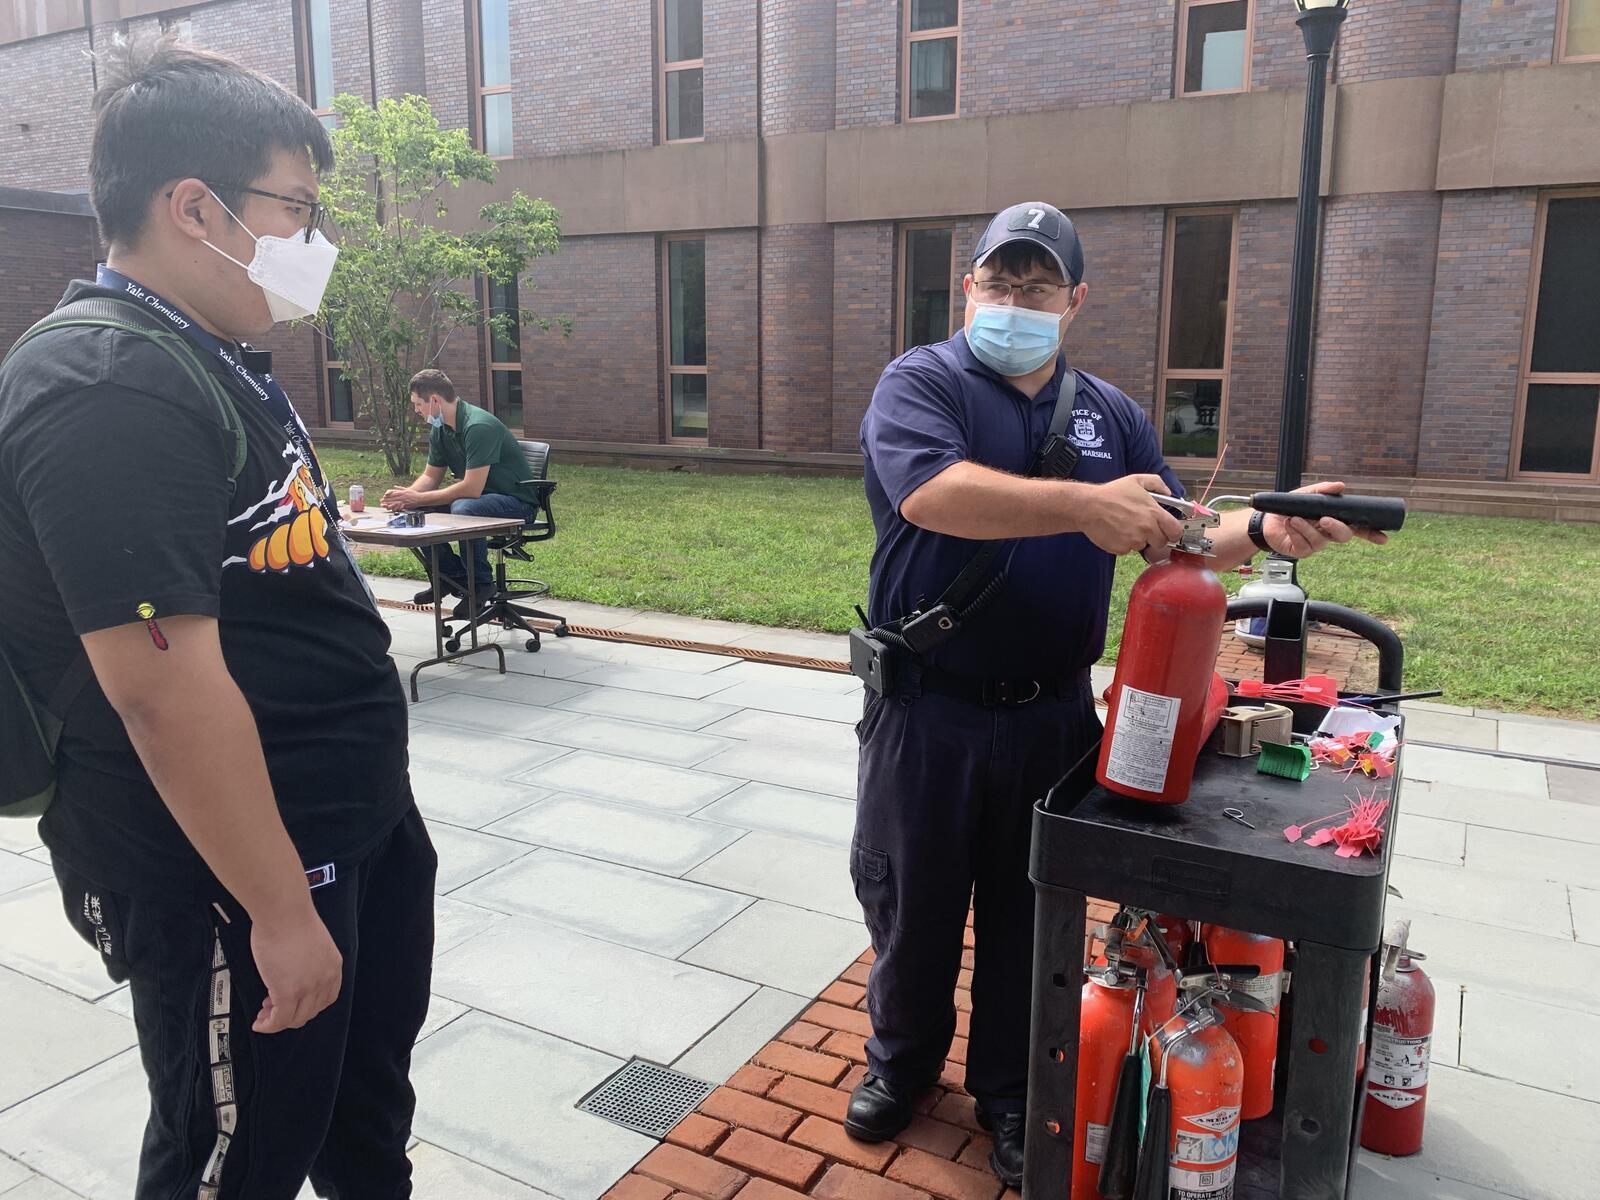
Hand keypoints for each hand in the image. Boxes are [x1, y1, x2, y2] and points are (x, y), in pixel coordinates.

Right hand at [249, 904, 342, 1032]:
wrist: (283, 911)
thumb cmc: (291, 919)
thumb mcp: (311, 945)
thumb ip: (308, 963)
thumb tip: (292, 975)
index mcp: (333, 967)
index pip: (326, 999)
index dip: (307, 1005)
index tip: (292, 1003)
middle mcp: (325, 979)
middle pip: (311, 1011)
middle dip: (291, 1014)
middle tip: (272, 1009)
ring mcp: (309, 987)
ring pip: (295, 1019)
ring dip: (278, 1021)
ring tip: (264, 1015)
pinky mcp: (288, 992)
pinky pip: (279, 1020)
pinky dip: (269, 1026)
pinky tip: (260, 1023)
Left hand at [382, 487, 417, 511]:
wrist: (420, 498)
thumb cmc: (414, 494)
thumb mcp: (406, 489)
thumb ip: (400, 488)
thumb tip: (394, 486)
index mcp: (401, 493)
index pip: (392, 494)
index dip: (387, 496)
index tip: (383, 497)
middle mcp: (402, 497)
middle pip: (392, 499)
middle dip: (386, 501)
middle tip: (381, 502)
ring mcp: (404, 501)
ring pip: (395, 503)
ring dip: (390, 505)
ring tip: (385, 506)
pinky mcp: (406, 505)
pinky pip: (400, 507)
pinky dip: (396, 508)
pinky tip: (392, 509)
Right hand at [1079, 474, 1185, 555]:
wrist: (1088, 506)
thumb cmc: (1111, 493)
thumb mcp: (1136, 480)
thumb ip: (1157, 483)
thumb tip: (1168, 493)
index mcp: (1154, 513)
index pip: (1176, 531)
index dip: (1174, 533)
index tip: (1169, 532)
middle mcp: (1147, 529)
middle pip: (1161, 542)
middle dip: (1154, 537)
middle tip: (1143, 528)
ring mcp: (1134, 541)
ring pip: (1143, 546)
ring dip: (1137, 539)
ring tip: (1124, 526)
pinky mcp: (1121, 549)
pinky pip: (1127, 550)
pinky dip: (1123, 543)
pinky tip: (1116, 531)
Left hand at [1264, 481, 1389, 557]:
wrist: (1266, 518)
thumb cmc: (1290, 507)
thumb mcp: (1306, 494)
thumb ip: (1322, 490)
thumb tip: (1340, 486)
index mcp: (1333, 520)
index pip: (1357, 528)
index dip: (1371, 534)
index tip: (1383, 538)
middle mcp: (1327, 533)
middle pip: (1343, 536)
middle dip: (1336, 528)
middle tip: (1324, 520)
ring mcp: (1315, 544)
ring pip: (1320, 541)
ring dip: (1307, 528)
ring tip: (1295, 518)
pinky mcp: (1301, 551)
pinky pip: (1303, 545)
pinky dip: (1296, 533)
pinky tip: (1289, 525)